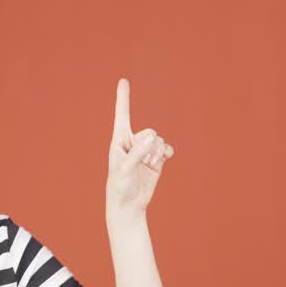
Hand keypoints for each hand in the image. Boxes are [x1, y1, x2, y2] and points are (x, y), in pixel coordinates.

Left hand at [106, 78, 173, 214]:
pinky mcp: (155, 161)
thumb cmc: (120, 187)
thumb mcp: (125, 169)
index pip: (122, 115)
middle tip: (143, 162)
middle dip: (150, 146)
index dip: (123, 98)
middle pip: (149, 132)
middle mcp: (132, 143)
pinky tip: (165, 159)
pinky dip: (166, 152)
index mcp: (119, 140)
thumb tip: (153, 138)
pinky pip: (165, 149)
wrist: (129, 206)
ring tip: (149, 167)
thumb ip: (137, 152)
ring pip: (158, 141)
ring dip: (157, 154)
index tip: (123, 80)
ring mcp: (145, 151)